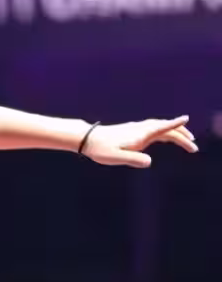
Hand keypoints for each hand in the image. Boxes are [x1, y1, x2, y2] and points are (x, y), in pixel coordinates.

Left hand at [83, 115, 197, 167]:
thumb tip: (149, 161)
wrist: (87, 139)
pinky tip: (167, 137)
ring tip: (186, 140)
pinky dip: (165, 131)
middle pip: (166, 129)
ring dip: (175, 133)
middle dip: (182, 136)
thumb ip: (133, 159)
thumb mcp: (116, 157)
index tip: (185, 119)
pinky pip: (155, 129)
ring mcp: (137, 129)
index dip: (174, 124)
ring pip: (161, 127)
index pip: (160, 128)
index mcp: (139, 135)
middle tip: (193, 146)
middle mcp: (140, 130)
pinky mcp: (133, 131)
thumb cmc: (100, 149)